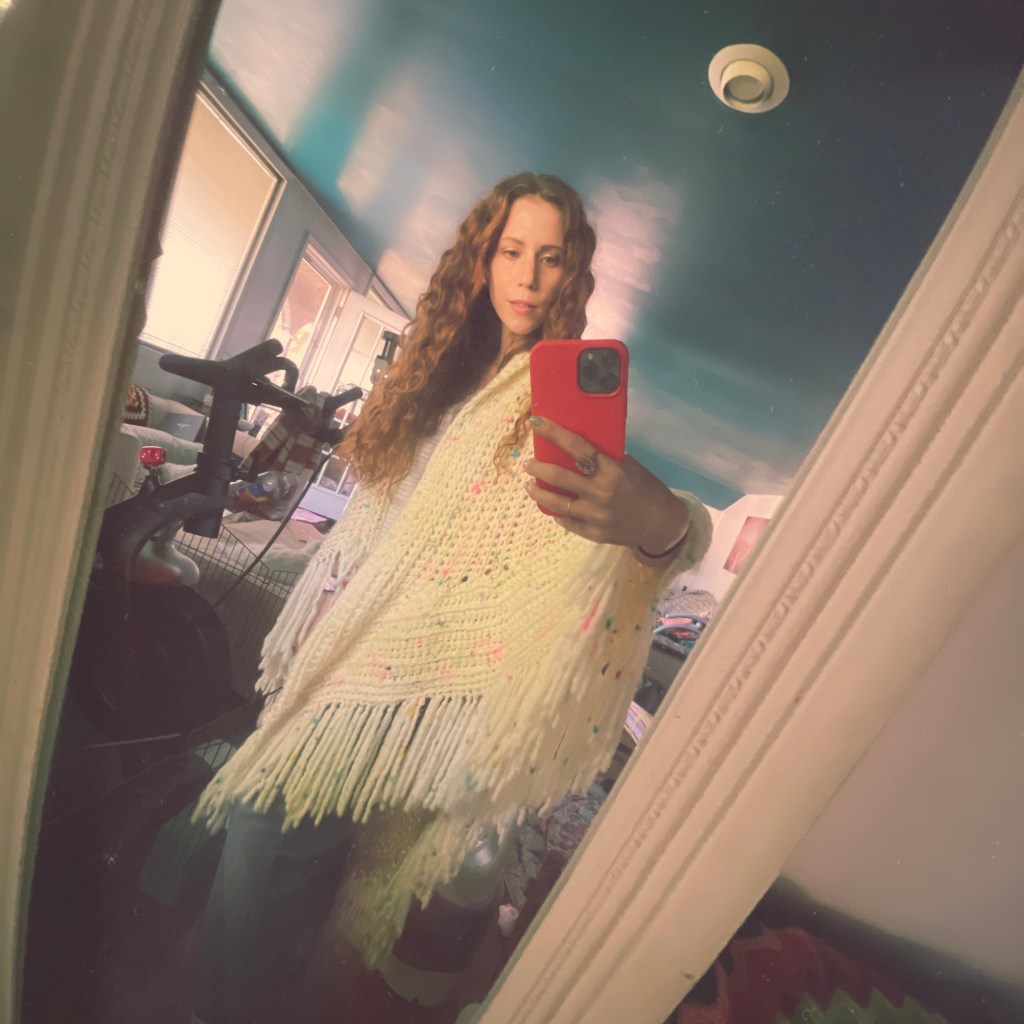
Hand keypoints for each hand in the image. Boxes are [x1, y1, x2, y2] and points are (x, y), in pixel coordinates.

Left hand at [523, 416, 689, 556]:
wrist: (663, 525)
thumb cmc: (649, 490)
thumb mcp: (632, 468)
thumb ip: (607, 460)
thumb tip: (581, 450)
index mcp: (611, 471)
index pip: (577, 448)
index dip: (554, 433)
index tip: (536, 423)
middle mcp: (600, 493)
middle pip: (559, 476)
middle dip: (538, 468)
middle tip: (528, 464)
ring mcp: (595, 516)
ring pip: (556, 502)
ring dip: (539, 492)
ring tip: (530, 486)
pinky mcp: (594, 533)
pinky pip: (568, 522)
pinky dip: (558, 513)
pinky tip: (552, 508)